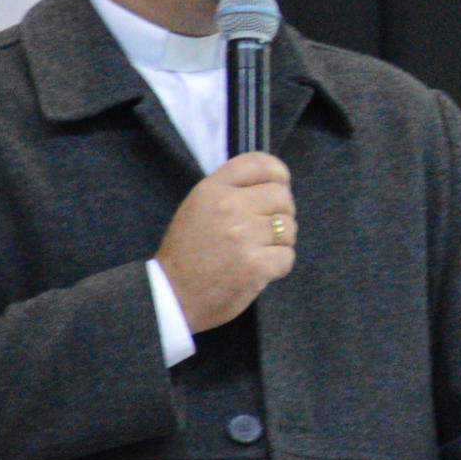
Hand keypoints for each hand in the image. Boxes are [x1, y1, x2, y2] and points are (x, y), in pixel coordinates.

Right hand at [155, 153, 296, 333]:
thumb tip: (273, 185)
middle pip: (282, 196)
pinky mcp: (256, 264)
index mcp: (213, 189)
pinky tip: (256, 271)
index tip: (280, 186)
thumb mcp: (197, 207)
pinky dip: (277, 266)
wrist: (171, 296)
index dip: (278, 174)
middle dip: (281, 214)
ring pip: (289, 228)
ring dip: (279, 243)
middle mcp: (229, 206)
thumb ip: (230, 191)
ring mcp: (244, 235)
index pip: (259, 163)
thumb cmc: (186, 254)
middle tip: (264, 232)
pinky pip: (287, 257)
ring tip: (255, 252)